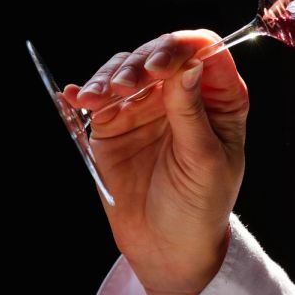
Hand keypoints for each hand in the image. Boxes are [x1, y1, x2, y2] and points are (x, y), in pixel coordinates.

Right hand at [62, 30, 247, 294]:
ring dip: (109, 76)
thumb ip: (192, 114)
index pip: (204, 51)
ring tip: (97, 98)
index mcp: (219, 98)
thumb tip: (188, 66)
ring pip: (126, 69)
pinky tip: (75, 97)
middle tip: (125, 85)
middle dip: (139, 62)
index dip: (182, 49)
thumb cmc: (201, 206)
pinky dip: (84, 92)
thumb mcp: (205, 161)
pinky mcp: (114, 122)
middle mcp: (183, 93)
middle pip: (160, 53)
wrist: (167, 245)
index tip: (160, 67)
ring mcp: (147, 105)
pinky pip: (98, 96)